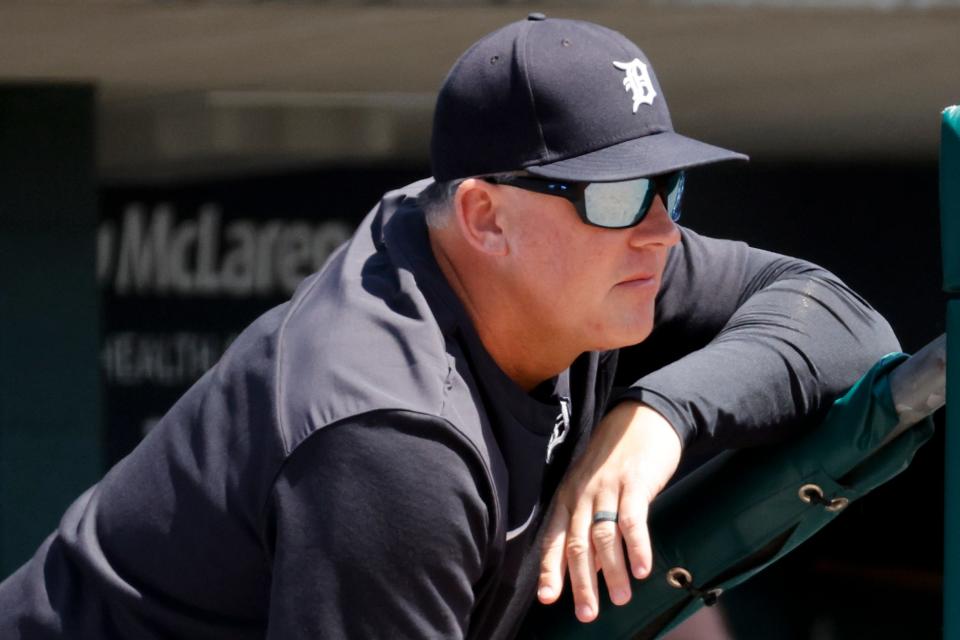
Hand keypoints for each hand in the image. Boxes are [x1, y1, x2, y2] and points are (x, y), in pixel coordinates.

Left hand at [537, 401, 681, 622]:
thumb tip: (592, 569)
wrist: (643, 417)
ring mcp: (607, 487)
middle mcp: (582, 494)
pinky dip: (637, 547)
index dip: (549, 569)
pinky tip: (642, 570)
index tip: (547, 599)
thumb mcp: (593, 487)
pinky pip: (632, 520)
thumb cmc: (616, 459)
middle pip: (576, 544)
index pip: (553, 538)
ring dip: (612, 571)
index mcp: (567, 496)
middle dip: (581, 583)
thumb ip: (588, 524)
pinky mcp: (635, 483)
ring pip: (603, 536)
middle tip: (587, 614)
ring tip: (621, 599)